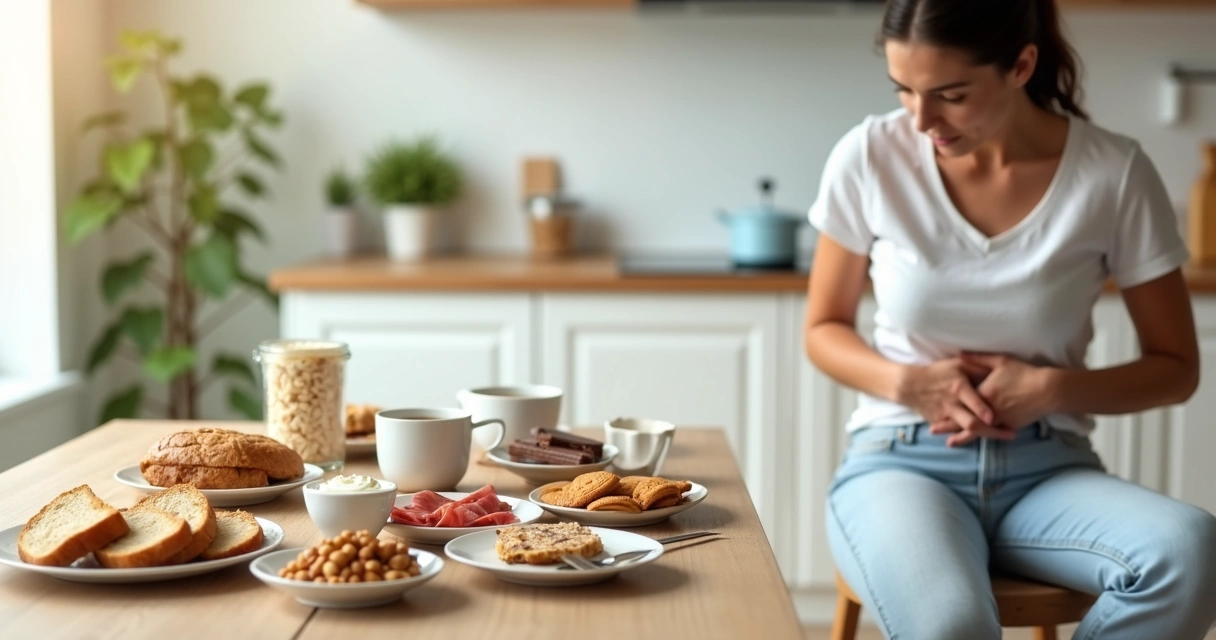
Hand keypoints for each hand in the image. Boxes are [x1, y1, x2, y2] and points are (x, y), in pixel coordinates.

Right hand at [898, 358, 1013, 444]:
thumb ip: (977, 366)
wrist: (910, 385)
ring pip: (966, 431)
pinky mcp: (940, 423)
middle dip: (993, 431)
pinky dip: (971, 435)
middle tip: (1011, 433)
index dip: (983, 411)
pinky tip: (985, 436)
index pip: (973, 402)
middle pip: (972, 423)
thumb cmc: (937, 372)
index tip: (995, 418)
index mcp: (959, 388)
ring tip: (1003, 436)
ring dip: (988, 435)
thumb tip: (997, 371)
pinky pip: (957, 431)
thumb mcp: (957, 364)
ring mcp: (946, 416)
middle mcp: (953, 405)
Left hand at [929, 352, 1054, 446]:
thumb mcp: (1000, 361)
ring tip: (950, 443)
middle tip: (932, 430)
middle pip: (964, 419)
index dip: (947, 404)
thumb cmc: (1023, 373)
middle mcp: (987, 409)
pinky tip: (976, 442)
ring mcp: (998, 420)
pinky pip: (992, 434)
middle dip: (947, 425)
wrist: (1047, 390)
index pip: (961, 400)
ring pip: (976, 430)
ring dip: (962, 436)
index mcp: (982, 393)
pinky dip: (982, 437)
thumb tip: (959, 354)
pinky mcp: (1009, 426)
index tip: (932, 406)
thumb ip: (978, 359)